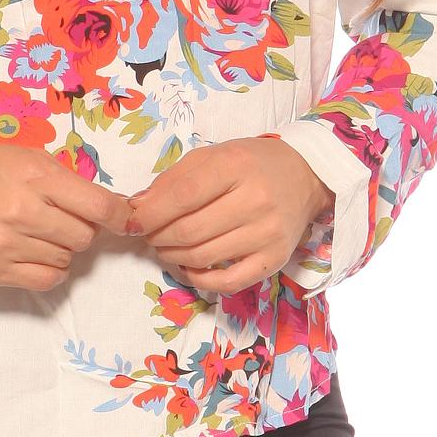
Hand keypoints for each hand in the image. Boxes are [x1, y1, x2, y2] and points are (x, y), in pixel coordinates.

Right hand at [0, 142, 133, 290]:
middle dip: (82, 230)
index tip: (123, 219)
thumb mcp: (30, 159)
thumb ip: (67, 182)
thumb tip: (109, 208)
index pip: (98, 205)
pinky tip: (40, 256)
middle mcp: (23, 211)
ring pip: (66, 259)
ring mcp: (7, 244)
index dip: (119, 215)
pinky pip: (47, 281)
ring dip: (63, 249)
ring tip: (41, 234)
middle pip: (84, 237)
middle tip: (64, 220)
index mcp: (36, 177)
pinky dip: (52, 271)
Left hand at [123, 134, 334, 294]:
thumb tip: (137, 207)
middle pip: (189, 231)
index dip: (150, 213)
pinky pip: (227, 281)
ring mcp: (267, 234)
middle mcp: (255, 201)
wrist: (305, 176)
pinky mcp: (274, 260)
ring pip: (203, 257)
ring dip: (172, 256)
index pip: (182, 196)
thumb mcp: (213, 155)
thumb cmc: (252, 163)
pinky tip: (187, 266)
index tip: (131, 220)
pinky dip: (199, 278)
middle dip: (157, 236)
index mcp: (235, 166)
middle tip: (148, 234)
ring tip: (164, 246)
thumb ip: (174, 179)